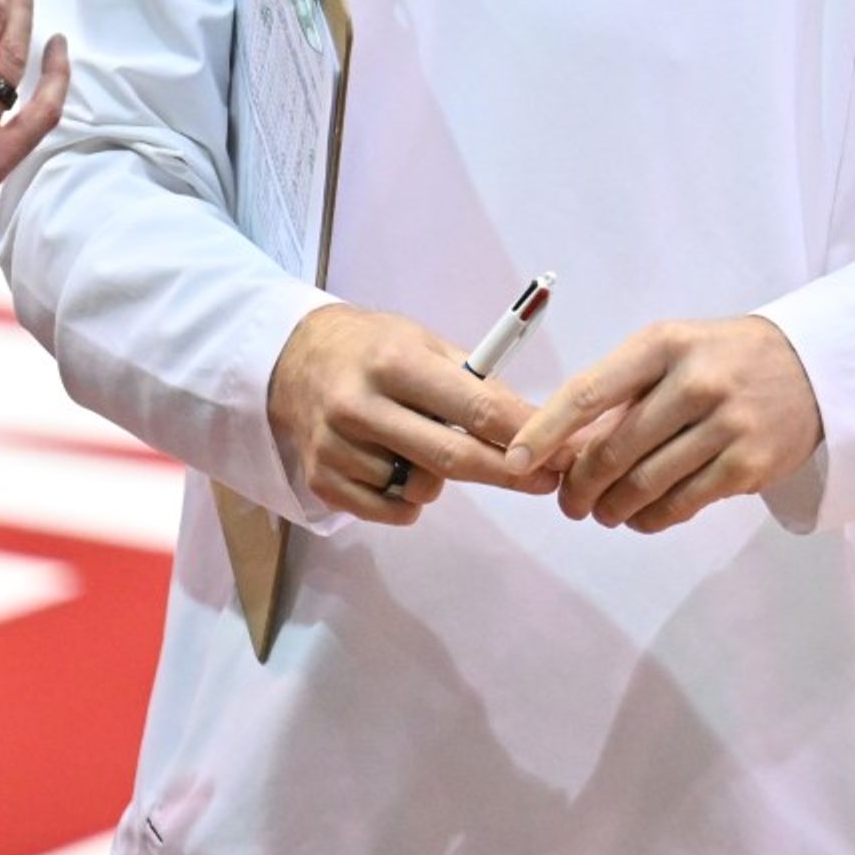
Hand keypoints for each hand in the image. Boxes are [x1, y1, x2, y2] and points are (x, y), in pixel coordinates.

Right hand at [265, 303, 543, 527]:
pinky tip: (397, 466)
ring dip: (441, 478)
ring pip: (421, 489)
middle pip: (451, 458)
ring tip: (421, 444)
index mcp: (394, 362)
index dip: (522, 435)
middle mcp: (361, 405)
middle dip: (506, 473)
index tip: (559, 452)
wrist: (295, 360)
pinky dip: (409, 498)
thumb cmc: (376, 349)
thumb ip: (475, 383)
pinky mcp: (321, 480)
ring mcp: (336, 447)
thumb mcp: (426, 344)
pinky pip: (391, 510)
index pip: (473, 408)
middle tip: (543, 481)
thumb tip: (534, 426)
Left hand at [509, 316, 821, 532]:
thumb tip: (558, 450)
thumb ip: (621, 396)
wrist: (812, 368)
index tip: (513, 460)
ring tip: (604, 512)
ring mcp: (727, 423)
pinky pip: (683, 504)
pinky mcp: (749, 464)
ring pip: (645, 484)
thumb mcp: (671, 355)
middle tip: (570, 502)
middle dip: (580, 485)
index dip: (545, 432)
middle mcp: (696, 381)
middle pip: (614, 449)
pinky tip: (641, 517)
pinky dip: (651, 519)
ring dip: (613, 508)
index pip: (589, 391)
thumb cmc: (723, 361)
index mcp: (663, 345)